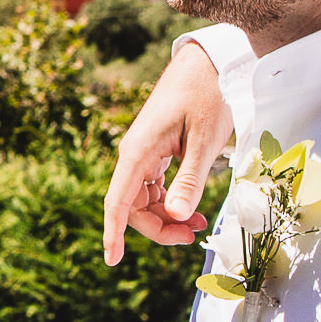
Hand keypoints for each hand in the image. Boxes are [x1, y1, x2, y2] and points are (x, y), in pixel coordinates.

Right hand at [101, 40, 230, 264]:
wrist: (208, 60)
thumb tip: (175, 217)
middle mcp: (134, 153)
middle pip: (132, 205)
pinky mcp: (155, 148)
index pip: (118, 202)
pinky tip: (190, 208)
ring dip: (165, 216)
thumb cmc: (207, 94)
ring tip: (197, 225)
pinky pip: (153, 184)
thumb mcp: (204, 141)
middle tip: (192, 237)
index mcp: (138, 151)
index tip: (112, 261)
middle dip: (158, 227)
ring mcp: (144, 151)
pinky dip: (170, 200)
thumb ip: (190, 181)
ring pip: (143, 197)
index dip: (114, 233)